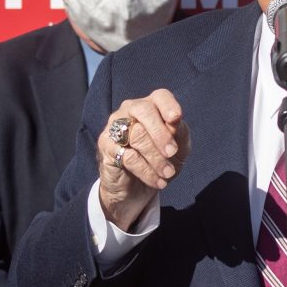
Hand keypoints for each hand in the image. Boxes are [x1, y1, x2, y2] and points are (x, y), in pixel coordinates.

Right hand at [98, 90, 189, 230]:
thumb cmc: (159, 162)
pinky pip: (128, 156)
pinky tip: (157, 181)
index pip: (160, 96)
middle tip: (172, 152)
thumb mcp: (178, 150)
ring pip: (137, 134)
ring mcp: (115, 127)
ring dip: (156, 158)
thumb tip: (175, 123)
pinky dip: (146, 171)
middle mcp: (130, 111)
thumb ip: (179, 134)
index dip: (168, 105)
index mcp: (151, 107)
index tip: (176, 118)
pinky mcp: (106, 146)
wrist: (136, 189)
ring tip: (168, 173)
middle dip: (161, 133)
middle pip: (145, 111)